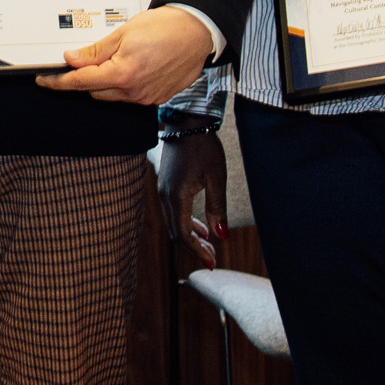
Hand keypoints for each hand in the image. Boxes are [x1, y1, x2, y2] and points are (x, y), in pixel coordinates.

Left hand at [40, 5, 213, 105]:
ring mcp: (148, 97)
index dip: (58, 82)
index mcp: (123, 74)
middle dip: (86, 77)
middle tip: (87, 58)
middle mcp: (135, 91)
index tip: (44, 80)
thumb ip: (96, 51)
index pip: (81, 82)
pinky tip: (133, 65)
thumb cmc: (165, 28)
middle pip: (95, 91)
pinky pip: (132, 95)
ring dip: (106, 81)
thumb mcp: (123, 33)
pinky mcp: (159, 97)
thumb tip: (71, 60)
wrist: (197, 31)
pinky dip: (125, 83)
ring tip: (117, 57)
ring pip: (113, 95)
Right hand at [156, 133, 226, 267]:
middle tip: (213, 257)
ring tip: (210, 244)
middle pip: (176, 232)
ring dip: (190, 236)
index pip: (184, 234)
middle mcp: (164, 196)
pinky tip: (201, 225)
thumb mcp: (216, 177)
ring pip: (174, 223)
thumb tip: (222, 235)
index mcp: (176, 196)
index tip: (212, 262)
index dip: (197, 251)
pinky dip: (186, 223)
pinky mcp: (165, 185)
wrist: (186, 122)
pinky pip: (173, 212)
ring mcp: (162, 190)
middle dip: (194, 247)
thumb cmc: (204, 147)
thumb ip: (217, 207)